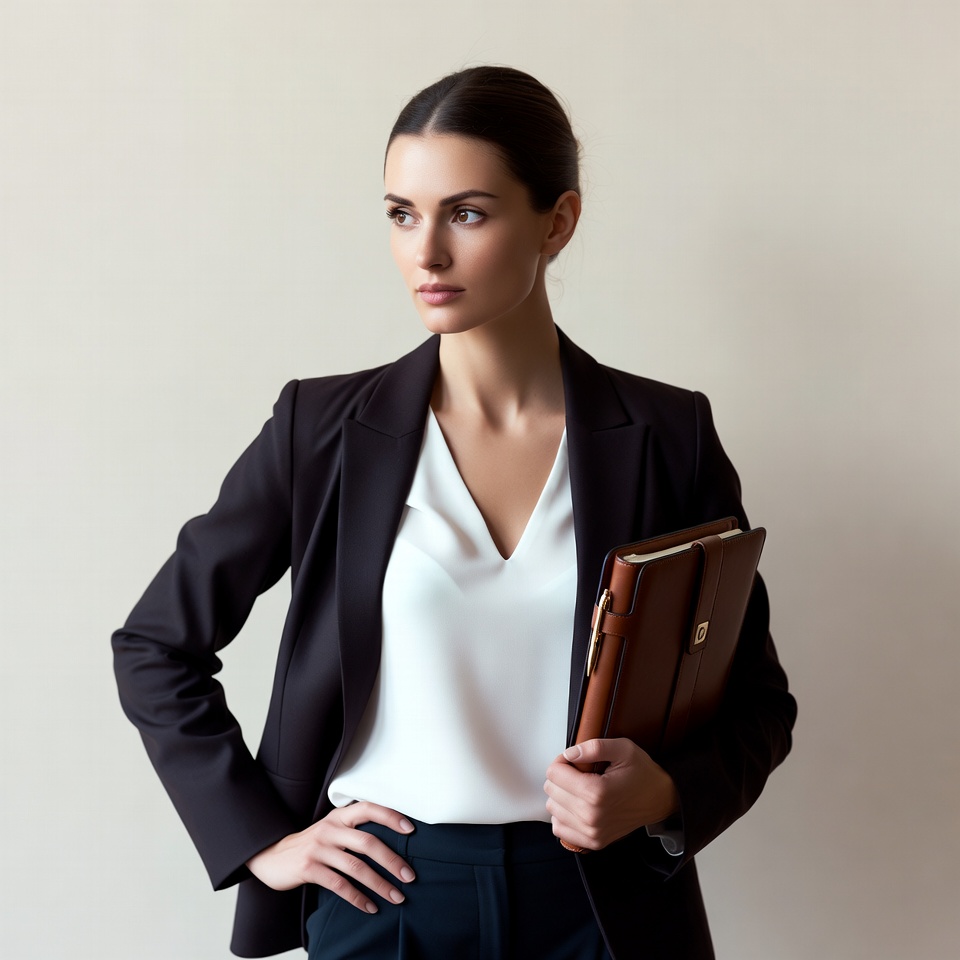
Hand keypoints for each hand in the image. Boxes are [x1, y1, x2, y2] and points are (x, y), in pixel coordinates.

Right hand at [245, 802, 415, 912]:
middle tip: (410, 877)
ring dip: (379, 884)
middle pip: (368, 842)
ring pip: (356, 867)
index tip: (411, 830)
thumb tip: (392, 842)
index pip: (369, 808)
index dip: (391, 816)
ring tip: (396, 897)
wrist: (272, 856)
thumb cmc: (312, 844)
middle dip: (392, 861)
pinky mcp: (308, 868)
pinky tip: (370, 907)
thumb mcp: (332, 829)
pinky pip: (339, 885)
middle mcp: (330, 829)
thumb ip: (354, 831)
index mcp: (339, 816)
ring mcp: (319, 848)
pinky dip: (357, 898)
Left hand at [543, 738, 679, 851]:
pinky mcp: (593, 842)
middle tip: (580, 772)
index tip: (576, 760)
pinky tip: (578, 805)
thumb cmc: (642, 773)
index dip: (562, 760)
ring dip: (562, 795)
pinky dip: (564, 815)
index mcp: (597, 792)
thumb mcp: (624, 748)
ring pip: (552, 808)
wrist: (660, 799)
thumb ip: (594, 747)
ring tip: (581, 789)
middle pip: (551, 790)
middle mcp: (591, 816)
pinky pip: (559, 828)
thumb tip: (570, 754)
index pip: (554, 773)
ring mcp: (592, 832)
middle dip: (561, 777)